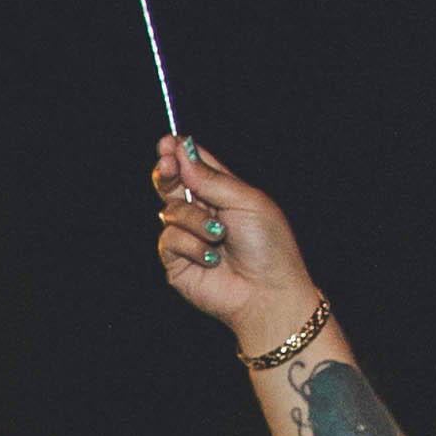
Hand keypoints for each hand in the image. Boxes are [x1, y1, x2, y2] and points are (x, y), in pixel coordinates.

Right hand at [146, 133, 318, 346]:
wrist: (266, 293)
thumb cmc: (268, 246)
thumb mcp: (246, 201)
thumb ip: (211, 178)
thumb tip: (181, 152)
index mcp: (222, 193)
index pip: (194, 165)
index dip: (178, 152)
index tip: (167, 142)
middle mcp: (203, 212)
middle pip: (171, 183)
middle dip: (167, 173)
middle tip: (167, 166)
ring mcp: (188, 236)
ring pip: (170, 211)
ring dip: (195, 220)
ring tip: (218, 235)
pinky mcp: (176, 262)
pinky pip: (169, 240)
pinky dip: (191, 246)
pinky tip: (212, 258)